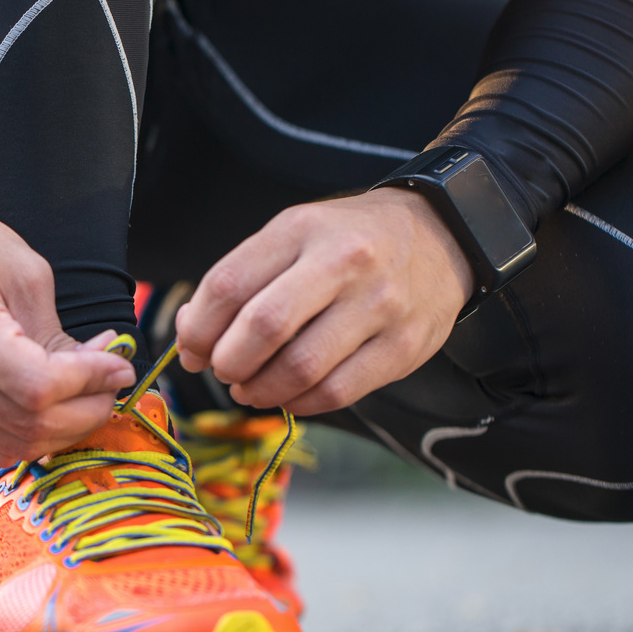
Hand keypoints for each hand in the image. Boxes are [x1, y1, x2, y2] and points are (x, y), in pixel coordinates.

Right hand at [0, 168, 134, 464]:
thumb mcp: (21, 271)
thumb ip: (58, 332)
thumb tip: (101, 369)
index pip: (39, 388)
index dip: (90, 383)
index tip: (120, 364)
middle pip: (29, 424)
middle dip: (86, 410)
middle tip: (113, 380)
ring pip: (13, 444)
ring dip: (64, 428)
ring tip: (90, 391)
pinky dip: (34, 432)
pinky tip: (57, 404)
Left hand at [174, 188, 474, 415]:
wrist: (441, 236)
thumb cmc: (350, 240)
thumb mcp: (292, 234)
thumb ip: (241, 280)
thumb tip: (191, 335)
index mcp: (303, 228)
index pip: (230, 284)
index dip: (198, 328)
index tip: (192, 347)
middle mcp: (344, 262)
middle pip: (264, 327)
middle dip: (228, 362)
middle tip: (223, 370)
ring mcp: (380, 306)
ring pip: (300, 368)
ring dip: (260, 390)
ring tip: (250, 387)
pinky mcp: (404, 347)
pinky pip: (337, 392)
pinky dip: (300, 403)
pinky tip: (289, 395)